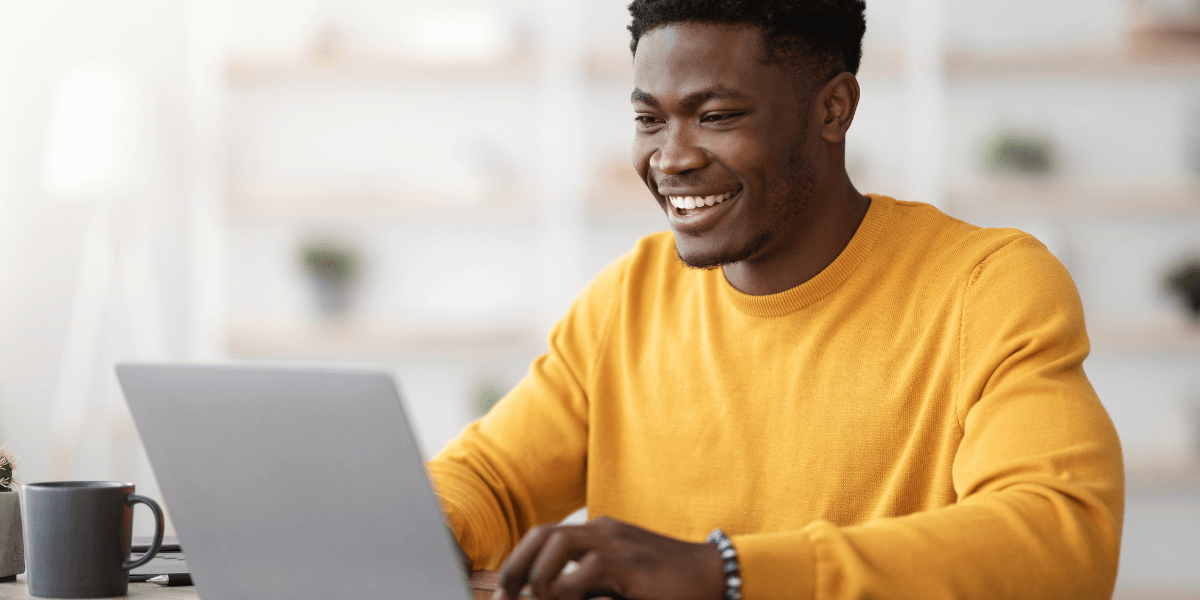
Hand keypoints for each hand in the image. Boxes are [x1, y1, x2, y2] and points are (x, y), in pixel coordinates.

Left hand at [493, 516, 725, 599]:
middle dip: (517, 564)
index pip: (546, 536)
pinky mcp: (629, 563)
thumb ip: (588, 585)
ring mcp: (616, 543)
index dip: (519, 561)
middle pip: (544, 534)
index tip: (506, 591)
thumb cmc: (664, 584)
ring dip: (539, 574)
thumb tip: (551, 597)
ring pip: (559, 542)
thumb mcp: (619, 581)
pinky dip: (566, 589)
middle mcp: (602, 530)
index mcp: (598, 533)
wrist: (711, 575)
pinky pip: (585, 569)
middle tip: (505, 595)